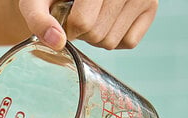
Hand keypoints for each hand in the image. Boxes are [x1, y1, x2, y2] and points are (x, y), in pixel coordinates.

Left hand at [17, 0, 158, 50]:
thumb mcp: (36, 2)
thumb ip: (39, 20)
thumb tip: (57, 43)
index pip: (82, 21)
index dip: (69, 27)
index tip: (65, 18)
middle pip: (97, 34)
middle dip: (83, 33)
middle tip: (80, 16)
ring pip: (110, 41)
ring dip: (97, 37)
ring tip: (94, 16)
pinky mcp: (151, 7)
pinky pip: (129, 42)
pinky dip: (115, 38)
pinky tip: (109, 21)